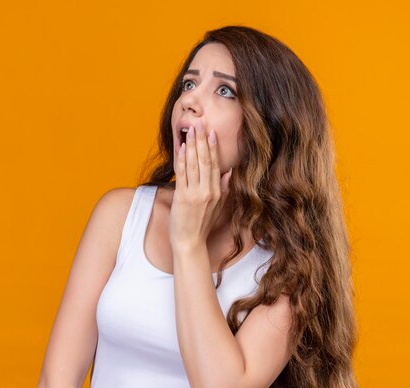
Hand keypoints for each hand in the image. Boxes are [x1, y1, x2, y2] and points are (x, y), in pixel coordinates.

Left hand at [170, 122, 232, 250]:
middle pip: (204, 161)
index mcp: (217, 192)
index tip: (211, 132)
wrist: (190, 242)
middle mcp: (208, 191)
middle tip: (199, 124)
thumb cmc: (202, 225)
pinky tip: (180, 148)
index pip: (215, 165)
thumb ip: (224, 188)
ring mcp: (195, 194)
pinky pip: (182, 174)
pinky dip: (181, 160)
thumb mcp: (218, 206)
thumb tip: (229, 171)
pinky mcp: (182, 198)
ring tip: (190, 131)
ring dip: (191, 146)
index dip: (212, 147)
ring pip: (193, 165)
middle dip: (201, 141)